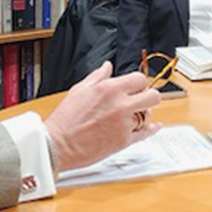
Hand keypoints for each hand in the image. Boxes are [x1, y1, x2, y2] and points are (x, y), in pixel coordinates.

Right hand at [44, 62, 160, 172]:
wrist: (58, 145)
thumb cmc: (65, 119)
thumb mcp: (79, 90)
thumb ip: (98, 76)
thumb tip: (107, 66)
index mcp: (109, 89)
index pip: (139, 79)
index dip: (138, 83)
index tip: (136, 87)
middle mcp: (120, 105)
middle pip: (152, 96)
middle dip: (149, 97)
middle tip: (142, 100)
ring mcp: (124, 124)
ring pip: (148, 115)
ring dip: (144, 114)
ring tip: (134, 115)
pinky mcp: (124, 140)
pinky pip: (145, 133)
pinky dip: (151, 129)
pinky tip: (153, 127)